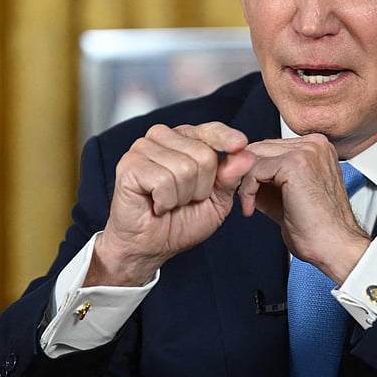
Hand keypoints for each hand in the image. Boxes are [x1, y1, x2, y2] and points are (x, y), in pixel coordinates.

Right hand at [88, 122, 254, 286]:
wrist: (151, 246)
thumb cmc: (180, 222)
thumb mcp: (217, 201)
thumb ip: (231, 177)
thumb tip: (247, 155)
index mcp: (185, 140)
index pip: (211, 130)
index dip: (227, 138)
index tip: (240, 144)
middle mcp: (163, 137)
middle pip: (204, 155)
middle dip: (201, 188)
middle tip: (184, 199)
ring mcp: (143, 148)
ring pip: (184, 169)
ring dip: (182, 197)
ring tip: (169, 202)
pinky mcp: (129, 165)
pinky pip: (163, 180)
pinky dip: (165, 201)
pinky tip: (156, 204)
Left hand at [238, 134, 370, 283]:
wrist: (334, 246)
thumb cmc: (318, 229)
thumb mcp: (288, 196)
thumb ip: (269, 181)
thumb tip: (243, 174)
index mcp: (317, 148)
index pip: (271, 146)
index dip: (254, 170)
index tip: (249, 193)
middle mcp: (314, 145)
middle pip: (261, 148)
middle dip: (246, 175)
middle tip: (246, 200)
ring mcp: (306, 151)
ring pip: (255, 157)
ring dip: (245, 183)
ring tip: (250, 205)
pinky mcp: (294, 164)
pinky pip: (254, 170)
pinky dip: (247, 191)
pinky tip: (251, 208)